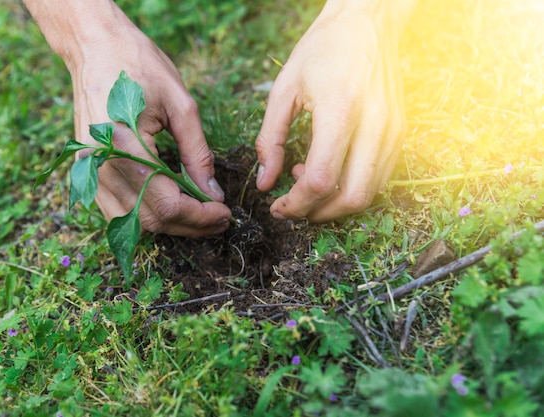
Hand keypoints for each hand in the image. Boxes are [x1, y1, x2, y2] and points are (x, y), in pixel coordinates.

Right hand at [25, 0, 230, 236]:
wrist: (95, 48)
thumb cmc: (139, 66)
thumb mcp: (181, 105)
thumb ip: (198, 154)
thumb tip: (213, 193)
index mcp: (124, 146)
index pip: (168, 203)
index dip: (201, 216)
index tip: (225, 213)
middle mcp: (101, 166)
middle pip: (152, 219)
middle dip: (191, 225)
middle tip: (220, 218)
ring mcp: (90, 172)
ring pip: (134, 221)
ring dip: (170, 225)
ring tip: (200, 216)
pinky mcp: (86, 172)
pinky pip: (117, 211)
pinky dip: (146, 216)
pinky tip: (171, 207)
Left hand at [255, 1, 411, 221]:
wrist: (368, 22)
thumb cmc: (322, 50)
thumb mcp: (284, 89)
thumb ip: (270, 139)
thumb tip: (264, 182)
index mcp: (341, 110)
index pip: (321, 179)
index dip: (296, 204)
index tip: (277, 207)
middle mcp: (374, 125)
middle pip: (351, 197)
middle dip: (318, 213)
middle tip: (293, 207)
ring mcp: (392, 131)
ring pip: (369, 194)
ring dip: (335, 203)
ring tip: (306, 181)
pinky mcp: (400, 133)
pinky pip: (379, 179)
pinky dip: (352, 188)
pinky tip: (328, 169)